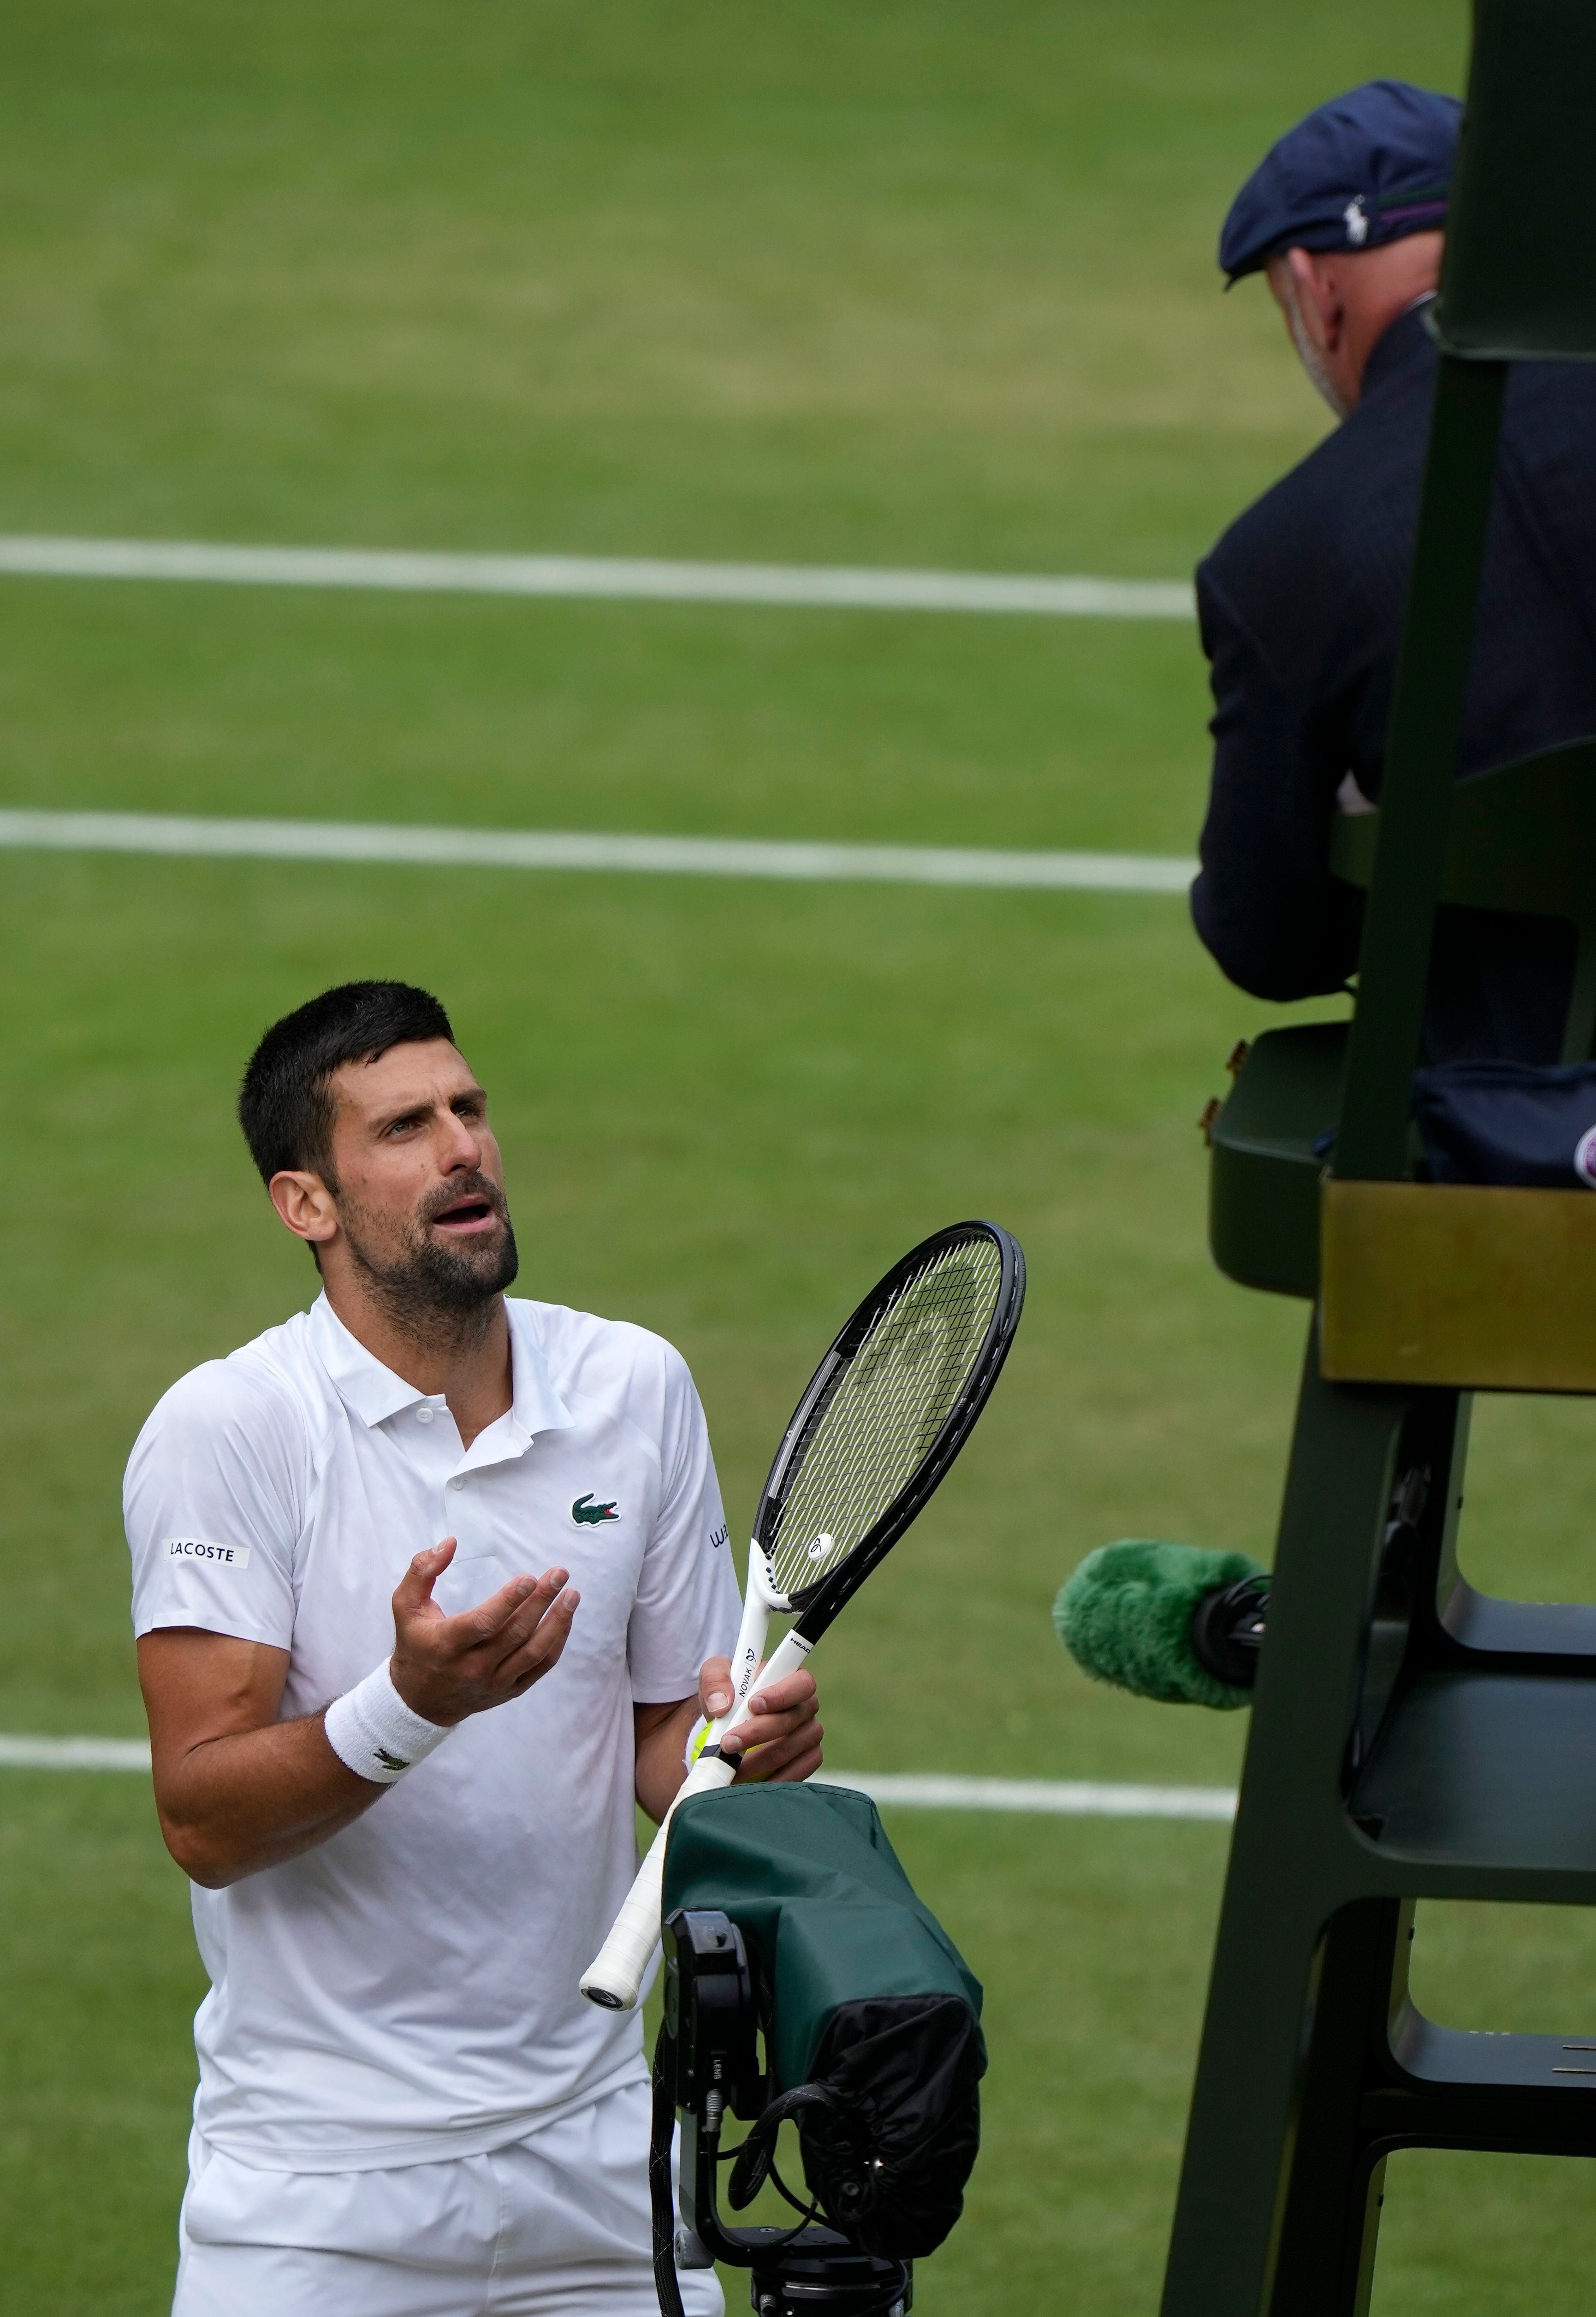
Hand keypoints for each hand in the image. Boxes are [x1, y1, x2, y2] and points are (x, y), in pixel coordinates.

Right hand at [390, 1540, 577, 1725]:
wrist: (419, 1702)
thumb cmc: (415, 1645)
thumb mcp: (405, 1607)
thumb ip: (422, 1571)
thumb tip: (450, 1543)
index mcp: (446, 1645)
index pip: (483, 1623)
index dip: (508, 1601)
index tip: (529, 1578)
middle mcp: (472, 1668)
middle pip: (515, 1634)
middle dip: (541, 1601)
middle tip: (560, 1574)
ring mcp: (493, 1683)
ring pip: (533, 1653)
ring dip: (557, 1622)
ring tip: (572, 1595)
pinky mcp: (508, 1692)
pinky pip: (540, 1668)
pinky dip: (556, 1643)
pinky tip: (565, 1619)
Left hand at [696, 1654, 822, 1784]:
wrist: (728, 1722)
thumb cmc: (728, 1693)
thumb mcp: (714, 1675)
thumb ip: (715, 1680)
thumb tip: (721, 1705)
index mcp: (791, 1679)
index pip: (801, 1683)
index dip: (781, 1694)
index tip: (752, 1705)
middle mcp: (806, 1706)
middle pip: (791, 1720)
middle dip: (756, 1733)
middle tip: (727, 1744)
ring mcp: (810, 1734)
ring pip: (791, 1748)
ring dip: (758, 1760)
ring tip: (731, 1767)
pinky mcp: (808, 1759)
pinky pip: (798, 1772)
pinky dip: (773, 1779)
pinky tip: (752, 1783)